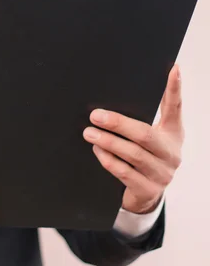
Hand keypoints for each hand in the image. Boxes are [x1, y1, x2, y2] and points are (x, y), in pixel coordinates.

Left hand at [83, 65, 183, 213]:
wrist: (144, 195)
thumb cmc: (144, 156)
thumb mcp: (150, 137)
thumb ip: (140, 117)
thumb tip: (116, 89)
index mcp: (173, 133)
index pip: (175, 107)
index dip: (175, 89)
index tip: (174, 69)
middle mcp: (171, 153)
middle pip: (145, 134)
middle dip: (118, 123)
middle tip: (95, 116)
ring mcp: (162, 174)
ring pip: (133, 154)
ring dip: (108, 142)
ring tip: (89, 132)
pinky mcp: (148, 191)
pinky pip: (125, 173)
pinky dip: (109, 160)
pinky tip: (97, 151)